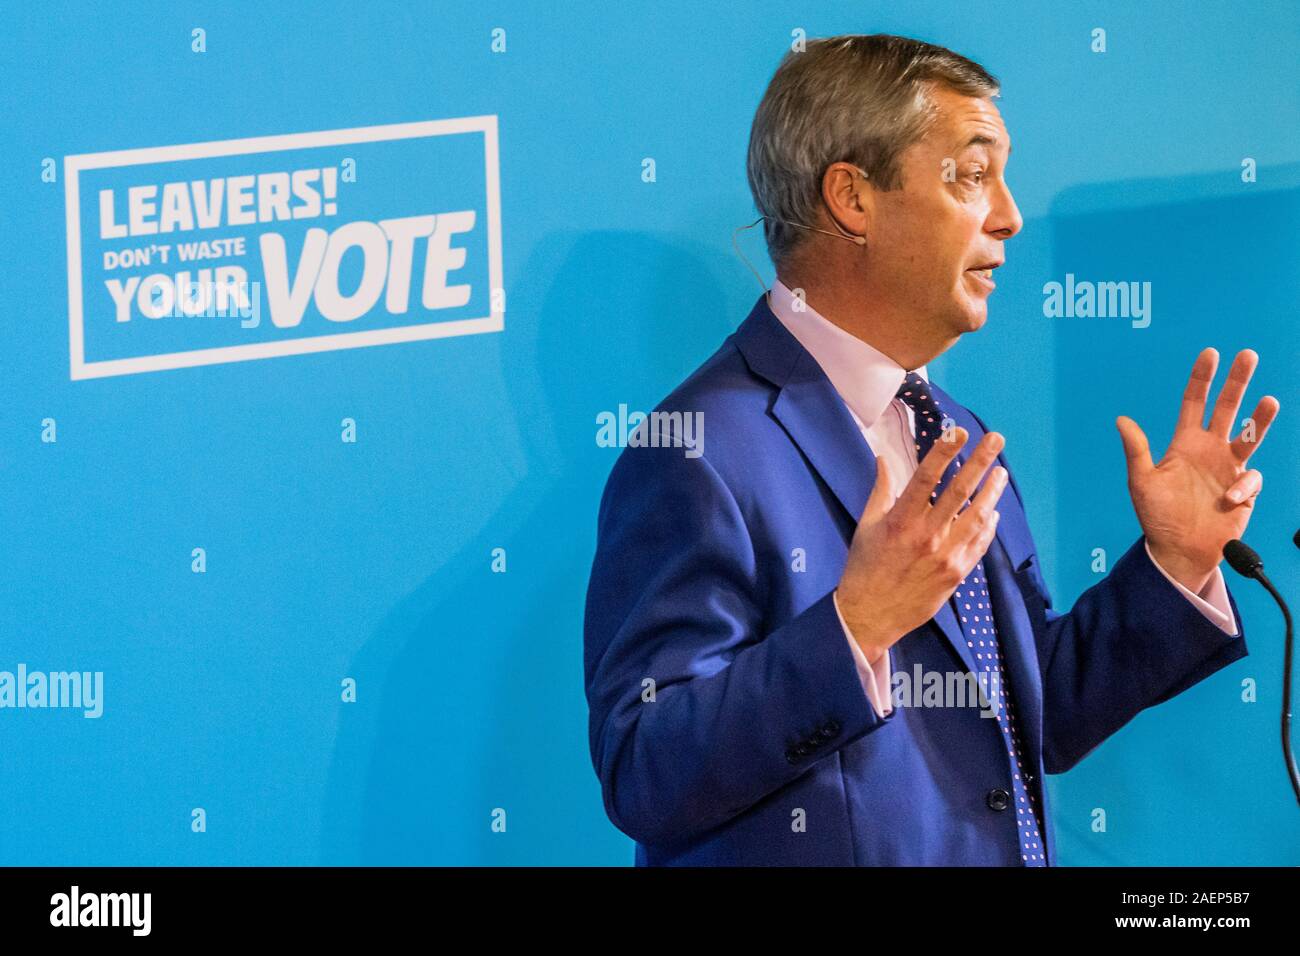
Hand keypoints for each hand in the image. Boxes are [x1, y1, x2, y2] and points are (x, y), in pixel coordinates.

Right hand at [836, 428, 1008, 663]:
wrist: (872, 614)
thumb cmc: (864, 567)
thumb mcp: (866, 526)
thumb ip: (881, 491)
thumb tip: (884, 458)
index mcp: (901, 521)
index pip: (926, 478)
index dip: (943, 452)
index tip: (958, 431)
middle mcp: (927, 536)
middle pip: (960, 492)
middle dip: (980, 462)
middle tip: (996, 439)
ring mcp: (946, 555)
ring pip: (977, 516)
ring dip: (992, 492)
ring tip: (1001, 473)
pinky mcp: (957, 573)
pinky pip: (979, 543)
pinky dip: (988, 525)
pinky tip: (992, 510)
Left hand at [1117, 348, 1278, 592]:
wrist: (1178, 551)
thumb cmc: (1157, 517)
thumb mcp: (1141, 482)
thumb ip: (1136, 451)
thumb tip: (1121, 420)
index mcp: (1184, 443)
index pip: (1194, 403)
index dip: (1202, 379)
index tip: (1210, 354)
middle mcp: (1210, 450)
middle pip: (1228, 408)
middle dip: (1237, 382)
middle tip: (1248, 355)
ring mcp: (1229, 468)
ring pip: (1250, 435)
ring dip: (1260, 419)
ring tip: (1270, 401)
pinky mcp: (1244, 490)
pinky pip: (1251, 479)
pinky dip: (1243, 486)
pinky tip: (1229, 500)